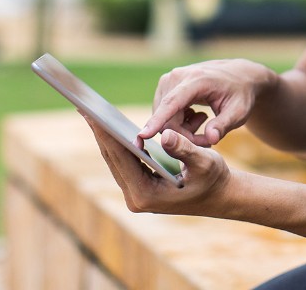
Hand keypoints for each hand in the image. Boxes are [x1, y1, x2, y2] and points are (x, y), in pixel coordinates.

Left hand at [84, 113, 231, 215]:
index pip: (121, 159)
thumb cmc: (215, 179)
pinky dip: (116, 142)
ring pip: (115, 159)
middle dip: (99, 131)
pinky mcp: (139, 187)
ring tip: (90, 112)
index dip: (106, 134)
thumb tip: (165, 134)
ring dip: (103, 136)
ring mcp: (136, 194)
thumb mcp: (205, 162)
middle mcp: (136, 198)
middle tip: (84, 107)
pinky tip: (108, 124)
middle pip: (112, 158)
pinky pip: (123, 161)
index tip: (92, 114)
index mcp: (146, 195)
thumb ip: (185, 149)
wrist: (221, 197)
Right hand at [140, 59, 276, 145]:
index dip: (158, 121)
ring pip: (164, 118)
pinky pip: (164, 113)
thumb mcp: (239, 112)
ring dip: (182, 130)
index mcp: (197, 80)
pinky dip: (178, 122)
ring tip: (204, 124)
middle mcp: (177, 77)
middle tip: (209, 139)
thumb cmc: (240, 95)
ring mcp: (169, 80)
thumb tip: (211, 139)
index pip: (172, 103)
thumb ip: (224, 125)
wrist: (238, 77)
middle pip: (168, 118)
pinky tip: (196, 117)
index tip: (143, 135)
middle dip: (185, 135)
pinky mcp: (165, 85)